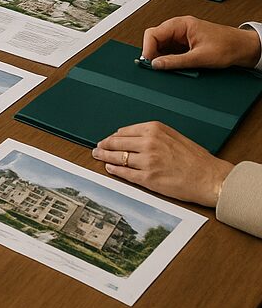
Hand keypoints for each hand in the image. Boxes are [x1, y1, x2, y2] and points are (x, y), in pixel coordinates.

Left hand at [92, 122, 232, 207]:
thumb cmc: (196, 158)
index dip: (113, 137)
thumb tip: (130, 136)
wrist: (210, 178)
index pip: (124, 131)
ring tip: (98, 156)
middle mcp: (148, 143)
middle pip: (117, 143)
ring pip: (118, 157)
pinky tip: (110, 168)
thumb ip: (152, 134)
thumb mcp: (173, 136)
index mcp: (154, 129)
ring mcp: (147, 161)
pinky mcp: (148, 178)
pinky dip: (115, 170)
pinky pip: (125, 173)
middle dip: (104, 145)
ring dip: (105, 156)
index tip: (108, 139)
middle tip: (97, 147)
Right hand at [141, 16, 261, 70]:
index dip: (147, 48)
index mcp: (180, 24)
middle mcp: (179, 27)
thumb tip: (157, 64)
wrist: (244, 48)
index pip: (152, 33)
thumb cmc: (228, 46)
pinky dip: (170, 58)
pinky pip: (170, 49)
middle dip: (154, 53)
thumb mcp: (200, 57)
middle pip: (155, 39)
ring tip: (168, 67)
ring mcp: (182, 35)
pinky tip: (175, 65)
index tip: (148, 62)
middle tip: (157, 67)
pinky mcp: (186, 42)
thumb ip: (176, 61)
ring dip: (162, 56)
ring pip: (162, 45)